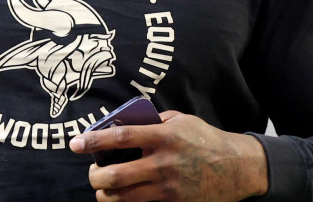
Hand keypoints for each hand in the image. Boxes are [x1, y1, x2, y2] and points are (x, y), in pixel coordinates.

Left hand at [69, 110, 268, 201]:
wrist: (236, 168)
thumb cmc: (206, 139)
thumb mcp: (182, 120)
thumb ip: (154, 120)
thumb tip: (126, 122)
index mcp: (164, 136)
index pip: (121, 138)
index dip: (94, 141)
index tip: (76, 143)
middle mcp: (163, 163)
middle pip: (115, 176)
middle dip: (94, 176)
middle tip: (92, 171)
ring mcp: (168, 187)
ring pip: (123, 198)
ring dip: (105, 194)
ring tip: (103, 187)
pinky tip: (122, 196)